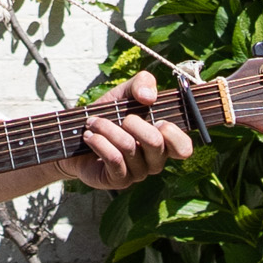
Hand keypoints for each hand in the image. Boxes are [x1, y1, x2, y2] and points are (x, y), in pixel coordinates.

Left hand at [67, 71, 198, 192]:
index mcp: (164, 141)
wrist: (79, 135)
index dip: (173, 133)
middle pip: (156, 143)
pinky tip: (90, 135)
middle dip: (133, 123)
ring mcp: (138, 172)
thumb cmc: (110, 114)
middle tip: (120, 117)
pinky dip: (100, 142)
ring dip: (108, 128)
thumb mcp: (126, 92)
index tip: (156, 119)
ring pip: (129, 148)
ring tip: (93, 122)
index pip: (183, 148)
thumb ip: (142, 83)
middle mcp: (155, 160)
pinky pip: (114, 160)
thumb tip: (148, 97)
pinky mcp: (118, 180)